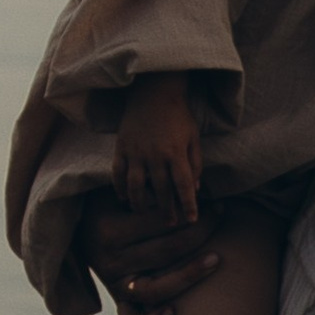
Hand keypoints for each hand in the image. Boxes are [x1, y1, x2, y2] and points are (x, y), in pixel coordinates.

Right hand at [77, 189, 219, 314]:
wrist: (80, 226)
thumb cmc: (109, 202)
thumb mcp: (123, 190)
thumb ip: (151, 192)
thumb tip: (196, 190)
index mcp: (109, 231)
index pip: (162, 221)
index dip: (192, 208)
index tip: (212, 198)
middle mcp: (110, 261)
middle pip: (167, 249)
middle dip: (201, 230)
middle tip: (220, 213)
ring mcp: (114, 285)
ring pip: (157, 289)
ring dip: (190, 274)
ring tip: (216, 259)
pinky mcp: (118, 301)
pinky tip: (174, 312)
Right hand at [111, 73, 203, 226]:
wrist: (153, 91)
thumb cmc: (178, 115)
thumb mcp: (193, 137)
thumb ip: (196, 163)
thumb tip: (197, 189)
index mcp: (176, 152)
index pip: (184, 185)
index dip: (188, 204)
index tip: (191, 220)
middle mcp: (156, 154)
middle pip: (161, 190)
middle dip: (166, 210)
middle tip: (170, 224)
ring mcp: (136, 152)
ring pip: (136, 186)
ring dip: (140, 204)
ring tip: (143, 215)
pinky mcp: (122, 147)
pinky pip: (117, 173)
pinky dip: (119, 188)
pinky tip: (123, 199)